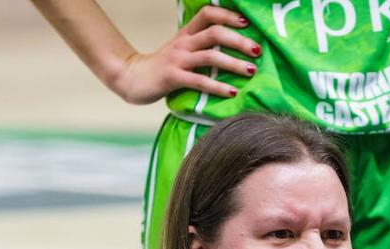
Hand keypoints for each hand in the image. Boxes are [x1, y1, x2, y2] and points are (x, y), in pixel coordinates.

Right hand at [110, 5, 260, 103]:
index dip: (228, 15)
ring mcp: (178, 60)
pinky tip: (232, 92)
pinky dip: (218, 87)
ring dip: (234, 63)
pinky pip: (199, 81)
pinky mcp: (173, 78)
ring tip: (251, 71)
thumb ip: (201, 45)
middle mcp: (183, 43)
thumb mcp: (182, 49)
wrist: (132, 78)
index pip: (208, 14)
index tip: (247, 23)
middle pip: (214, 33)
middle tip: (257, 51)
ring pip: (210, 56)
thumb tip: (233, 46)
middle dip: (239, 41)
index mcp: (186, 33)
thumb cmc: (164, 66)